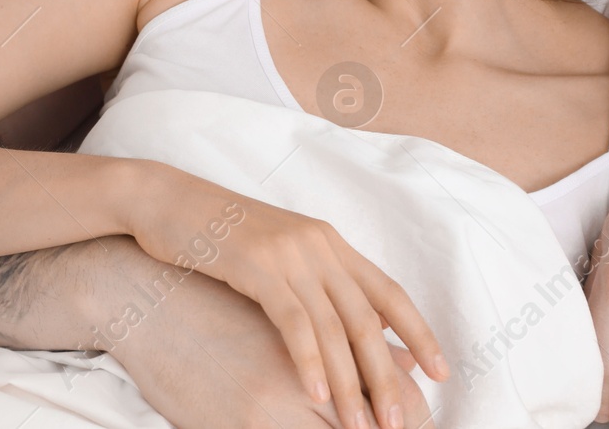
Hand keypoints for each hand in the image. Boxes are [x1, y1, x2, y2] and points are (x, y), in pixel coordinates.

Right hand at [126, 170, 446, 428]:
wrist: (164, 201)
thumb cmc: (217, 237)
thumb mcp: (278, 256)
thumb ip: (316, 285)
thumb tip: (355, 330)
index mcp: (330, 243)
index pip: (389, 293)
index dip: (420, 333)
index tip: (444, 373)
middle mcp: (319, 245)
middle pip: (368, 318)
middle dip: (388, 375)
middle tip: (400, 422)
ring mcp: (289, 253)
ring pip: (335, 327)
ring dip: (351, 382)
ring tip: (360, 425)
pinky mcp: (256, 264)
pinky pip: (293, 320)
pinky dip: (309, 359)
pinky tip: (317, 392)